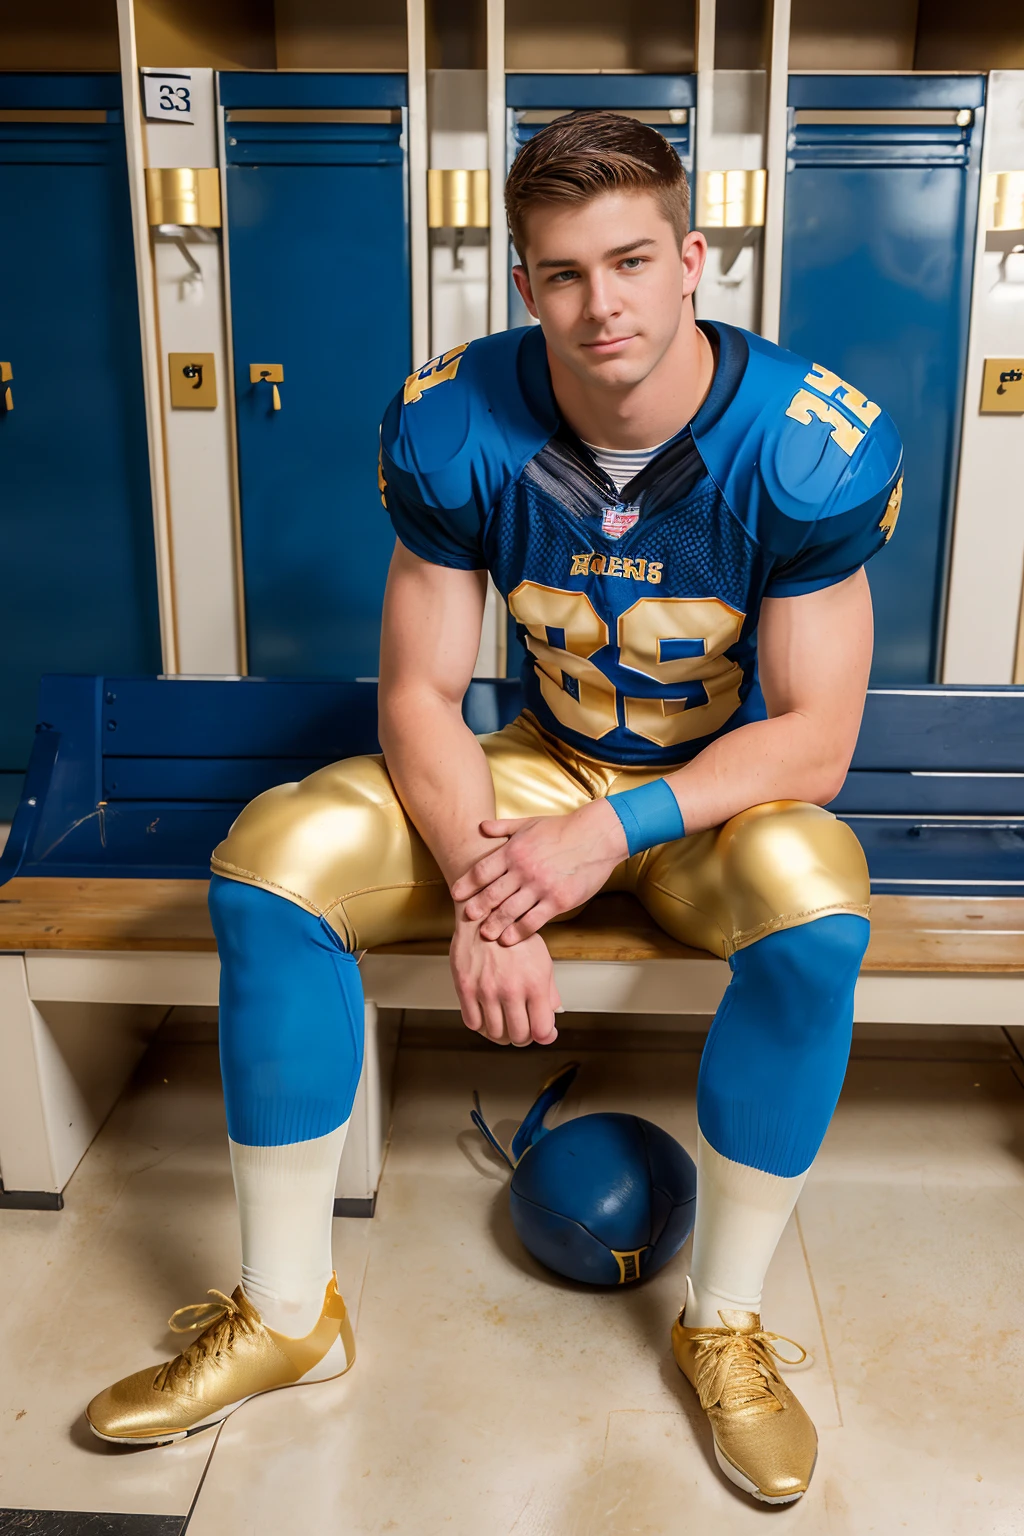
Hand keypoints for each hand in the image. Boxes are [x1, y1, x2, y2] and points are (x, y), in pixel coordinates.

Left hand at [450, 799, 627, 944]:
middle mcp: (524, 869)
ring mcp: (541, 887)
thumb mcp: (529, 823)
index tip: (456, 894)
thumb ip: (503, 827)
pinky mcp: (558, 901)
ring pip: (510, 911)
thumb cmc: (562, 829)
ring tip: (485, 934)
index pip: (482, 870)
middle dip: (477, 908)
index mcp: (514, 850)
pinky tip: (508, 938)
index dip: (467, 884)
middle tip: (467, 918)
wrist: (596, 836)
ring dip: (494, 924)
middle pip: (492, 894)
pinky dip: (518, 932)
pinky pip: (533, 921)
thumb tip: (480, 826)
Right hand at [450, 913, 562, 1045]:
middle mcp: (511, 989)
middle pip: (518, 1036)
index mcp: (535, 983)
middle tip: (522, 1029)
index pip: (542, 1030)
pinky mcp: (466, 988)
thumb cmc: (515, 936)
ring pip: (495, 1033)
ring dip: (501, 1033)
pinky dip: (481, 1024)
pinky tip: (486, 1014)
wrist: (484, 913)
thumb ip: (549, 991)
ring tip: (504, 1022)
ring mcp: (486, 990)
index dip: (545, 1037)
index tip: (543, 1034)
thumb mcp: (542, 960)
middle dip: (523, 1037)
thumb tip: (553, 1016)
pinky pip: (473, 1022)